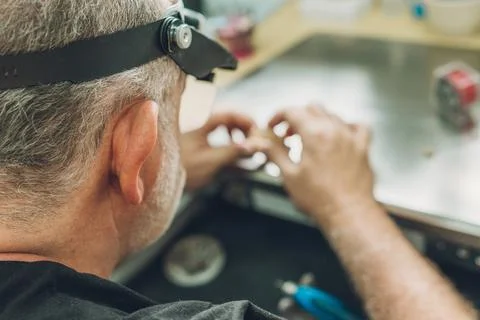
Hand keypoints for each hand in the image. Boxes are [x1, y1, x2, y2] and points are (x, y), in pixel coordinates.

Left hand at [181, 112, 264, 190]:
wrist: (160, 185)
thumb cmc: (182, 170)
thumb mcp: (211, 160)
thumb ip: (234, 152)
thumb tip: (258, 144)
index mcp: (203, 127)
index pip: (229, 115)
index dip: (245, 121)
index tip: (257, 132)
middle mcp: (203, 133)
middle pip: (230, 124)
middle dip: (246, 132)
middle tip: (256, 143)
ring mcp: (202, 145)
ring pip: (227, 138)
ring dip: (241, 145)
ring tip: (252, 154)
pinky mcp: (202, 158)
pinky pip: (223, 152)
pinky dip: (235, 157)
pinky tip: (244, 167)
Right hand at [267, 106, 375, 225]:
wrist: (347, 213)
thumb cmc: (320, 198)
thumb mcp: (289, 175)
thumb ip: (275, 153)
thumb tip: (263, 143)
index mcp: (314, 134)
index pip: (292, 111)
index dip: (278, 116)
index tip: (273, 126)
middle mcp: (334, 130)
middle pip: (312, 109)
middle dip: (296, 118)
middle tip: (287, 135)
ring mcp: (351, 137)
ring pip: (332, 115)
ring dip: (317, 122)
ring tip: (308, 138)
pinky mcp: (363, 147)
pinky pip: (358, 126)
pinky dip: (346, 126)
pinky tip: (339, 135)